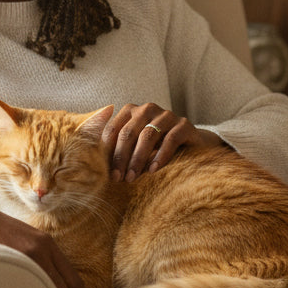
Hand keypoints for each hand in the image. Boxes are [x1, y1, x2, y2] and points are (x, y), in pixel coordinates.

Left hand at [101, 102, 221, 182]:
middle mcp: (147, 109)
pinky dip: (160, 156)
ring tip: (133, 177)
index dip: (109, 151)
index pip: (114, 129)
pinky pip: (170, 140)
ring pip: (147, 136)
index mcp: (130, 111)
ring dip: (138, 159)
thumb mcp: (135, 145)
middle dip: (121, 157)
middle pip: (128, 133)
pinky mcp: (184, 124)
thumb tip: (95, 162)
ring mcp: (166, 115)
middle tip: (119, 178)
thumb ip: (117, 147)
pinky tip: (153, 170)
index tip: (108, 173)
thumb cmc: (156, 146)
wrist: (191, 144)